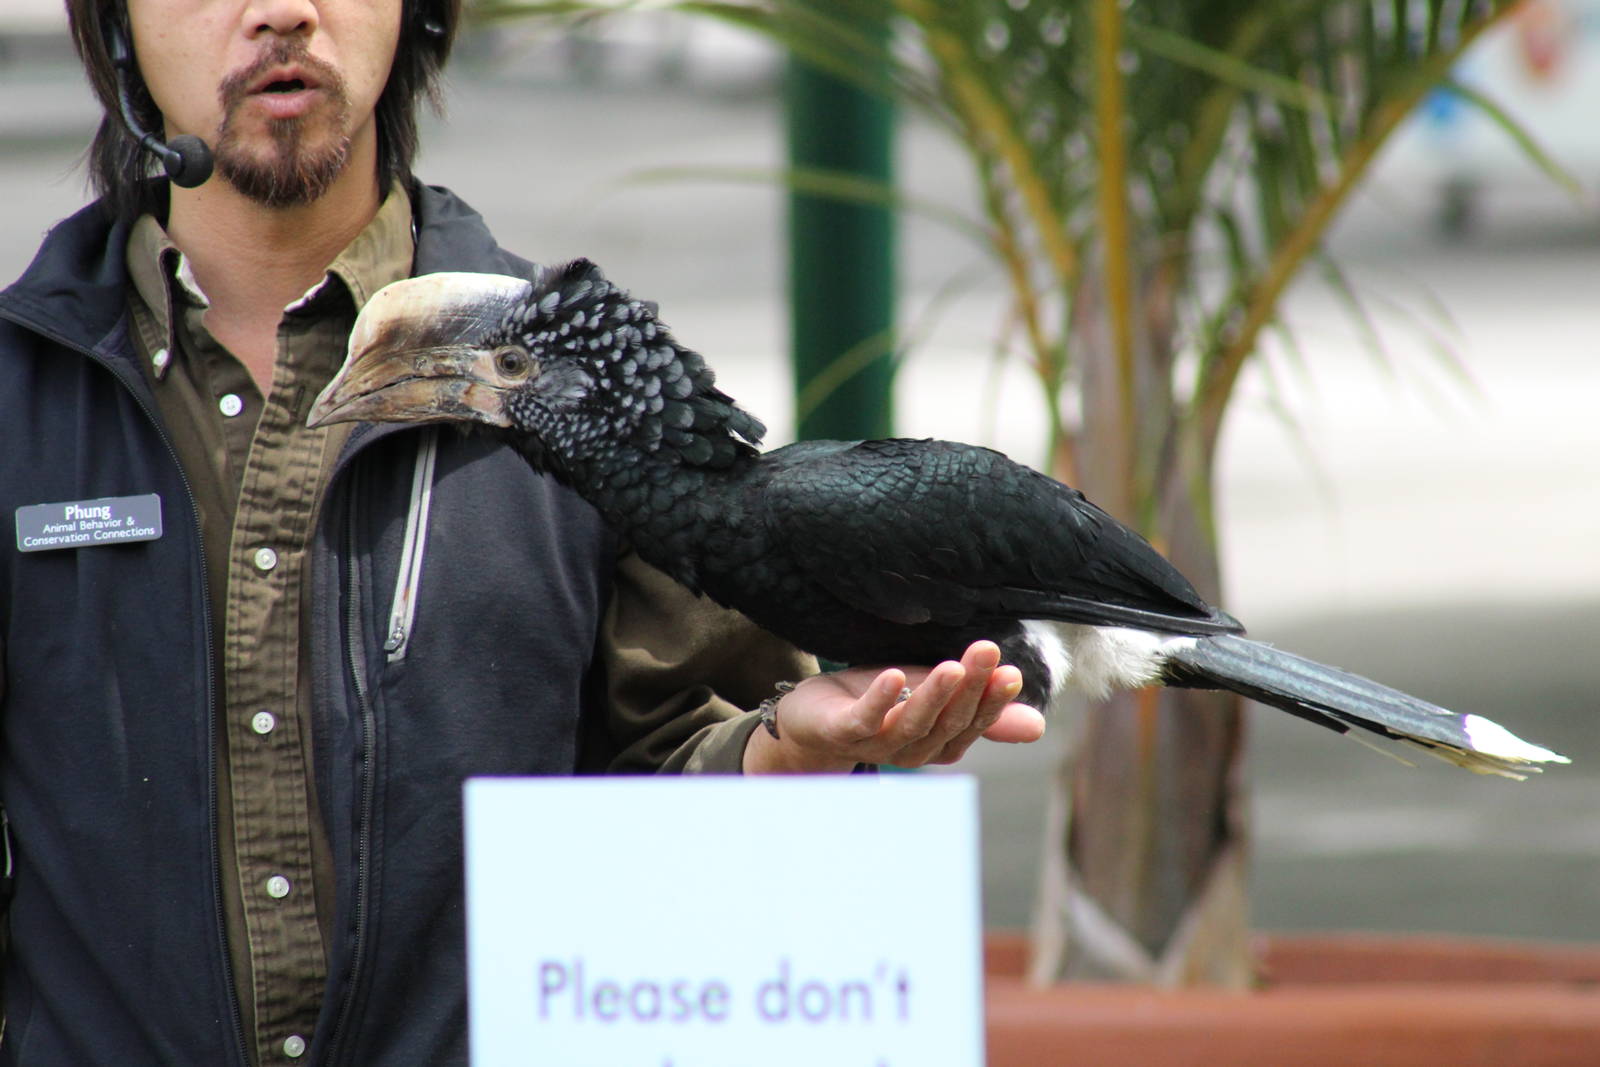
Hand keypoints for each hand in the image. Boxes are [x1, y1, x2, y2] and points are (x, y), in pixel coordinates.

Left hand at [741, 640, 1045, 773]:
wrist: (813, 722)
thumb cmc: (880, 706)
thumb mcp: (934, 699)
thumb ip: (979, 709)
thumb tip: (1039, 727)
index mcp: (939, 742)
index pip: (972, 723)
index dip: (992, 701)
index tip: (1012, 672)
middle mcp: (913, 749)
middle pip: (948, 721)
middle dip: (971, 686)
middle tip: (988, 650)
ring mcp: (877, 743)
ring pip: (912, 723)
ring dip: (934, 695)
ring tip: (953, 667)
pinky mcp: (843, 730)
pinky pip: (864, 719)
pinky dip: (880, 699)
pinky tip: (893, 676)